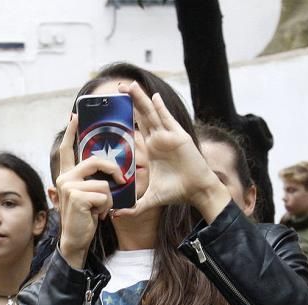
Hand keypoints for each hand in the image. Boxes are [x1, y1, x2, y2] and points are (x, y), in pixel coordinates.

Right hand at [54, 113, 121, 268]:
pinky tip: (96, 216)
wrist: (75, 241)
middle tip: (123, 182)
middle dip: (114, 171)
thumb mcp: (89, 195)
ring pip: (104, 182)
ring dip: (108, 199)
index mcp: (67, 175)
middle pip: (96, 161)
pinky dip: (105, 207)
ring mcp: (68, 186)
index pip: (67, 149)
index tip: (75, 115)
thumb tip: (113, 167)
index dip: (72, 131)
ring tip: (99, 210)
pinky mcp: (76, 196)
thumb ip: (94, 179)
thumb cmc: (85, 218)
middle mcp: (64, 178)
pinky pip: (104, 194)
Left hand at [113, 81, 229, 221]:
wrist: (196, 191)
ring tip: (129, 85)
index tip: (111, 111)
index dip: (125, 119)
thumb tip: (116, 215)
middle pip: (142, 116)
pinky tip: (153, 95)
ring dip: (140, 99)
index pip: (135, 130)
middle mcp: (159, 140)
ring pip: (151, 114)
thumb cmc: (176, 192)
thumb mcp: (149, 199)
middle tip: (117, 88)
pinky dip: (160, 107)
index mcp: (151, 150)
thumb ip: (133, 206)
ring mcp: (169, 136)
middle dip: (131, 102)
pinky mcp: (179, 136)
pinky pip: (167, 119)